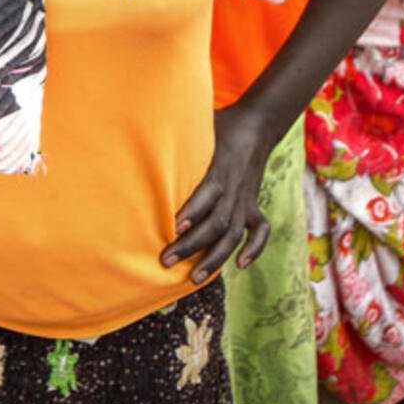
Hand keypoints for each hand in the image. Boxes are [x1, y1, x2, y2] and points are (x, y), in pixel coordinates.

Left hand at [160, 103, 274, 283]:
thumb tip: (143, 128)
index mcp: (219, 169)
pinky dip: (254, 249)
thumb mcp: (197, 125)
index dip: (191, 212)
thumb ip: (175, 134)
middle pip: (216, 223)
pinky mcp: (253, 204)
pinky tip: (240, 266)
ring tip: (193, 278)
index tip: (171, 228)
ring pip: (232, 234)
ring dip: (214, 258)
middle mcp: (233, 188)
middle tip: (166, 261)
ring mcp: (245, 199)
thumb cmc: (219, 125)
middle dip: (192, 245)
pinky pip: (259, 230)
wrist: (256, 124)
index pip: (206, 195)